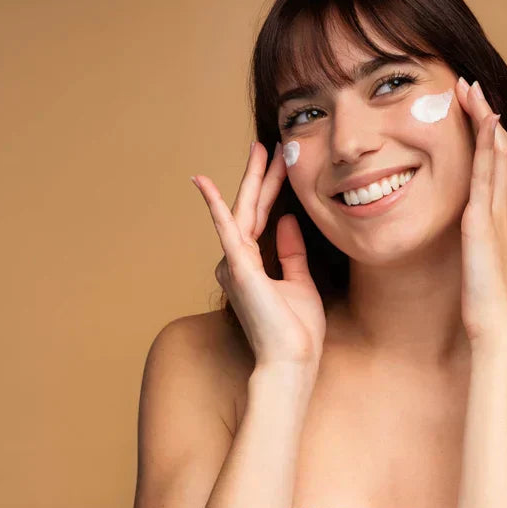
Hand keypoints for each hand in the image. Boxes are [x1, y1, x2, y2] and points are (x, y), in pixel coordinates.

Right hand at [191, 142, 325, 370]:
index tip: (280, 163)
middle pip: (251, 208)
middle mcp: (238, 261)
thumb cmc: (296, 331)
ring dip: (252, 179)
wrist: (292, 362)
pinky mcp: (239, 269)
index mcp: (252, 264)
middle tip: (268, 144)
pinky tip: (206, 184)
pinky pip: (227, 231)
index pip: (263, 217)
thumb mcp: (300, 282)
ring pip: (244, 211)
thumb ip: (292, 252)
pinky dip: (217, 206)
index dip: (271, 188)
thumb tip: (286, 219)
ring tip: (260, 149)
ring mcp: (236, 264)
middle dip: (261, 175)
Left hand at [455, 77, 506, 345]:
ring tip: (471, 88)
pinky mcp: (482, 220)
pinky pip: (486, 174)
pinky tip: (484, 121)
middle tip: (482, 84)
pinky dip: (486, 144)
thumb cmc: (501, 295)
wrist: (500, 326)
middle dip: (501, 114)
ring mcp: (499, 211)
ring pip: (499, 153)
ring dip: (486, 117)